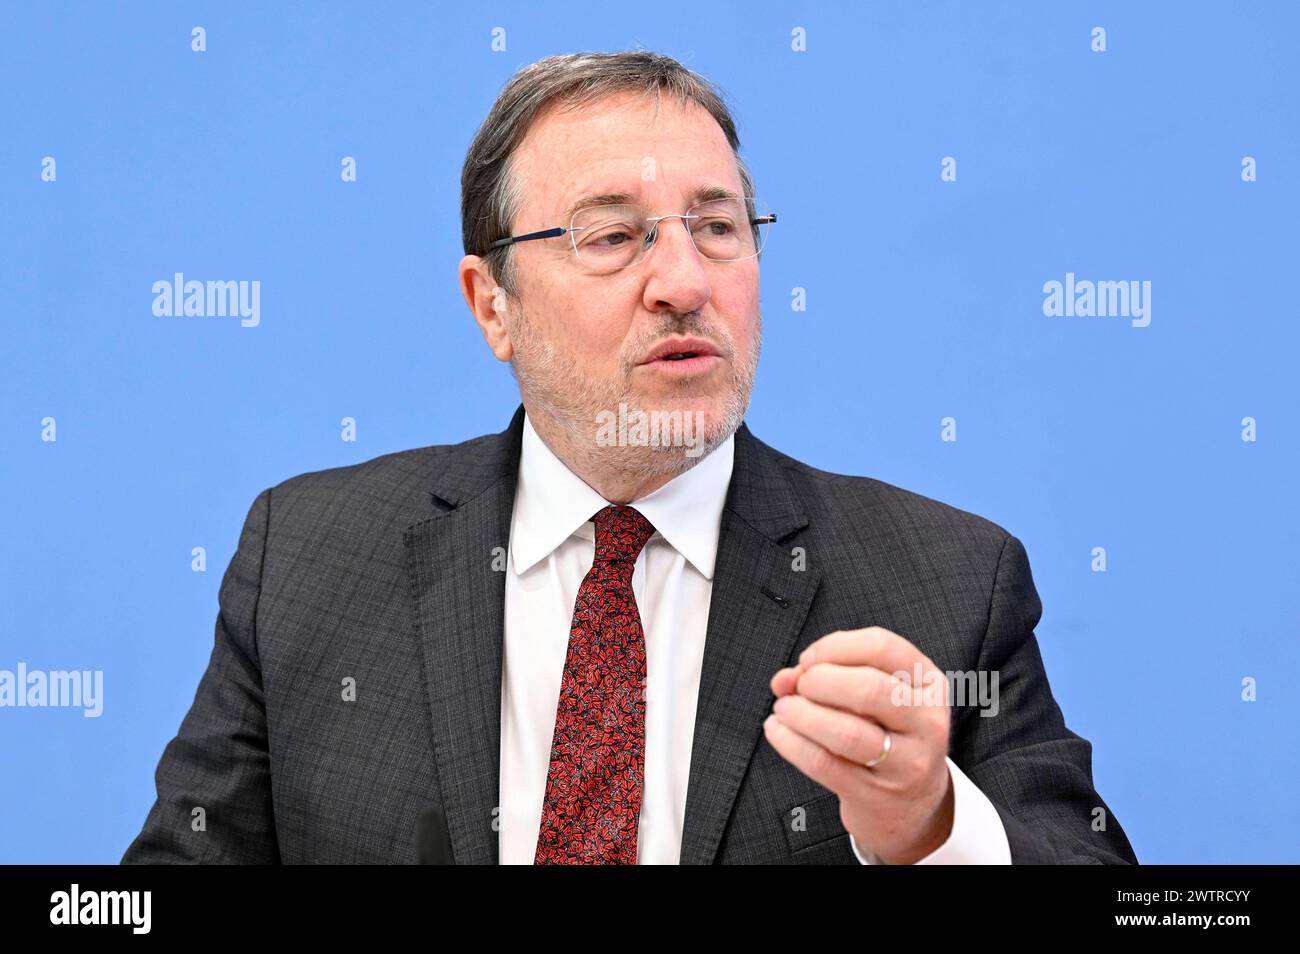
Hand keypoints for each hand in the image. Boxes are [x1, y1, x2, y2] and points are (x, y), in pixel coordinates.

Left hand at [765, 627, 953, 864]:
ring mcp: (906, 763)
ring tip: (784, 709)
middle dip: (819, 681)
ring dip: (802, 714)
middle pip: (868, 689)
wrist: (911, 804)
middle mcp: (926, 722)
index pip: (883, 648)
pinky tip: (777, 730)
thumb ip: (831, 674)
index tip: (808, 659)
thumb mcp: (877, 697)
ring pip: (847, 732)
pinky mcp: (876, 795)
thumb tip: (785, 678)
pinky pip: (824, 764)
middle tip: (799, 686)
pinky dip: (790, 742)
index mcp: (929, 684)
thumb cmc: (887, 734)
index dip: (835, 647)